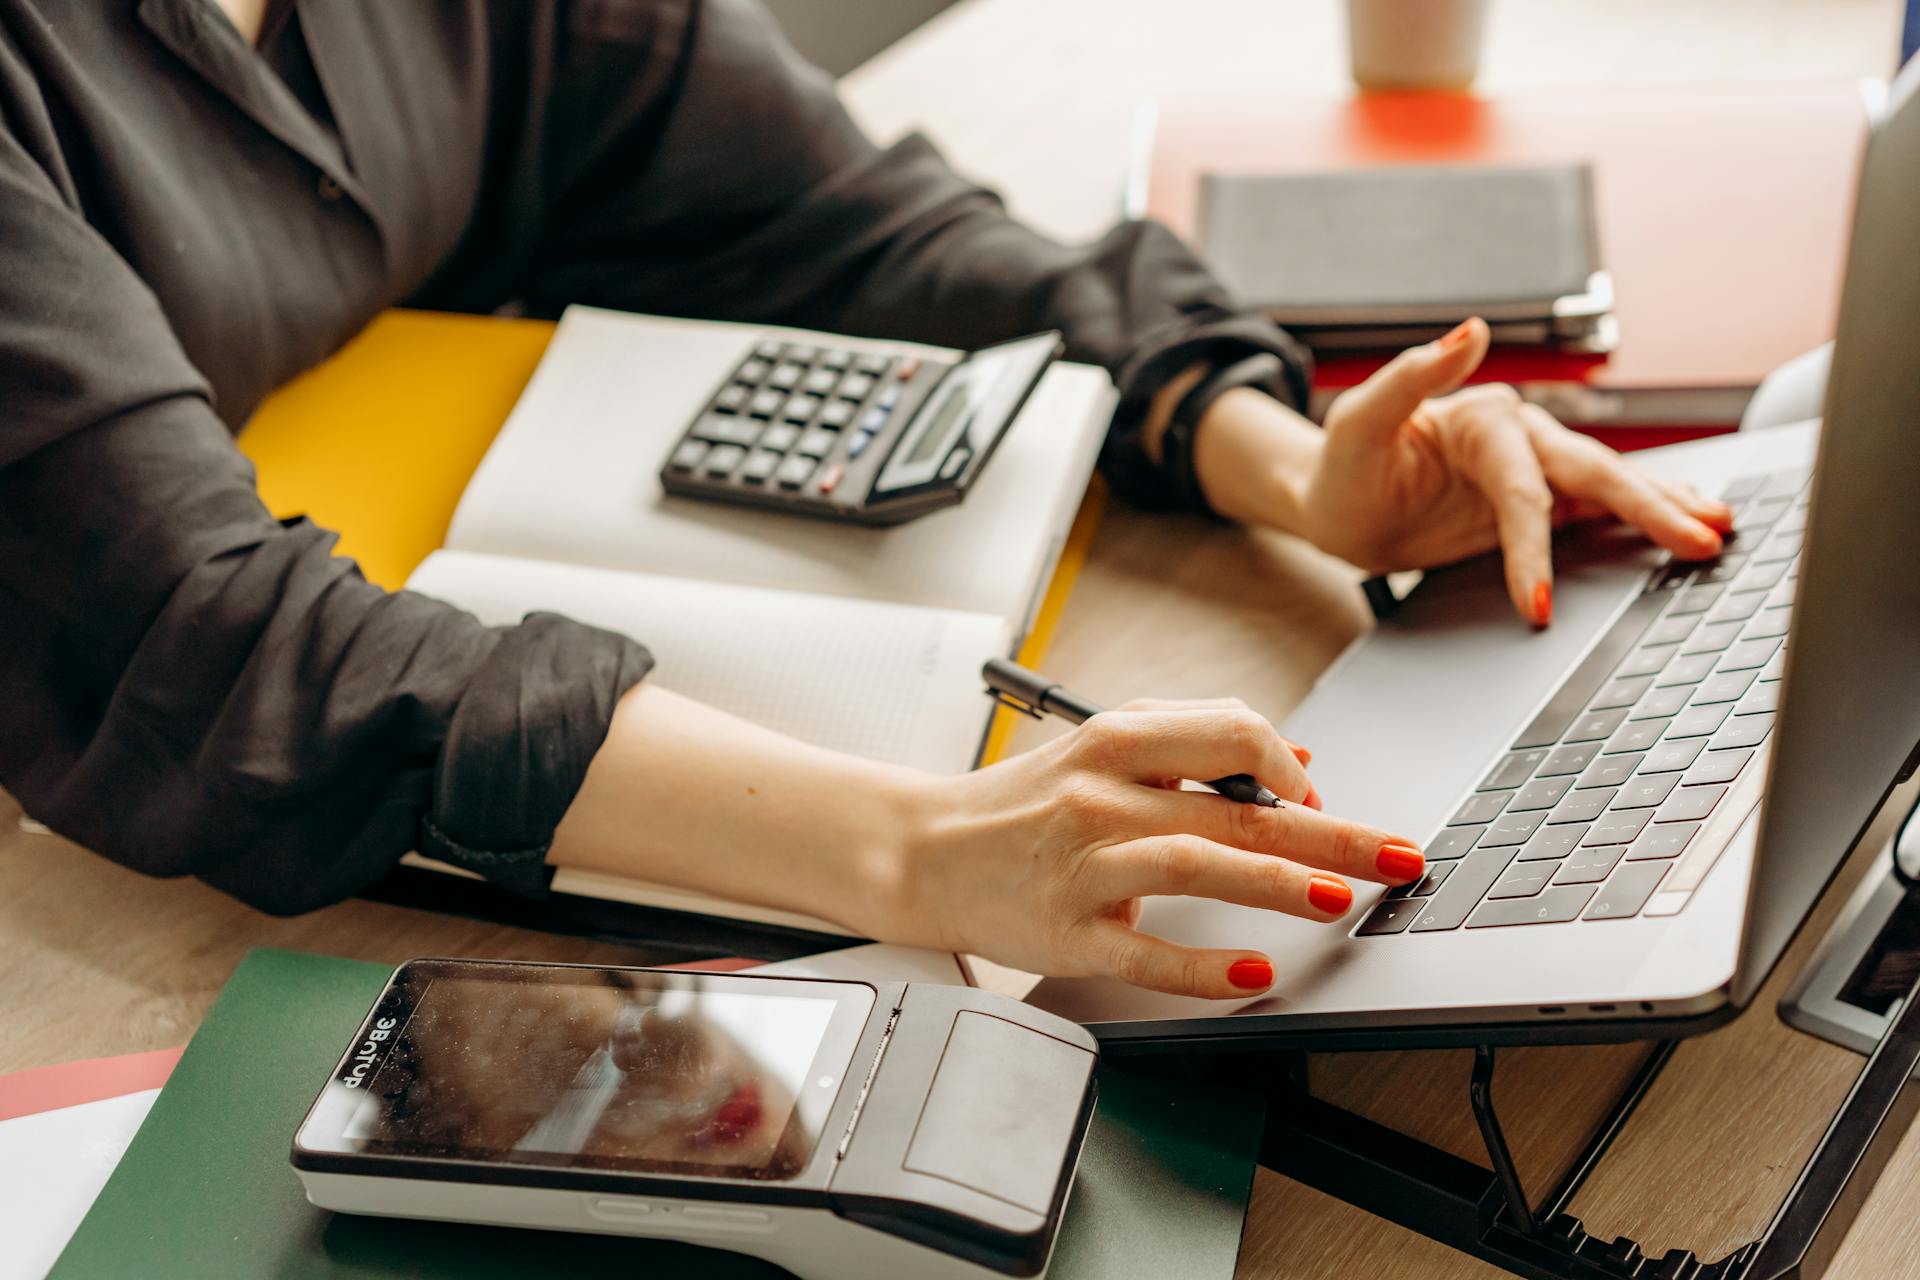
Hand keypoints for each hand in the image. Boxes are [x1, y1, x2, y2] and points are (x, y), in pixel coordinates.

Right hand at [891, 699, 1425, 998]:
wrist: (924, 850)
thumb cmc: (1022, 801)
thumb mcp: (1100, 746)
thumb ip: (1192, 738)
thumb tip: (1296, 757)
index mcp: (1114, 742)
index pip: (1229, 732)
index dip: (1290, 765)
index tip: (1320, 797)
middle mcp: (1101, 798)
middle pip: (1235, 807)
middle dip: (1331, 831)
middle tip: (1399, 856)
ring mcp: (1085, 866)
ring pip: (1193, 864)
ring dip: (1274, 883)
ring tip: (1338, 898)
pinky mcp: (1069, 932)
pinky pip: (1143, 951)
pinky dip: (1202, 966)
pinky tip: (1253, 971)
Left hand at [1189, 319, 1735, 624]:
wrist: (1338, 503)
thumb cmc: (1344, 464)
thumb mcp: (1359, 420)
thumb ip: (1412, 376)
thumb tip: (1470, 329)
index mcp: (1485, 418)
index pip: (1521, 491)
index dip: (1530, 546)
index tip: (1536, 599)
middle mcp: (1521, 438)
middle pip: (1593, 476)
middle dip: (1649, 510)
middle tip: (1700, 541)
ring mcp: (1535, 471)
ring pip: (1611, 488)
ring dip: (1666, 507)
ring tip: (1717, 529)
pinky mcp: (1538, 503)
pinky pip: (1599, 511)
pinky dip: (1646, 517)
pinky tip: (1687, 525)